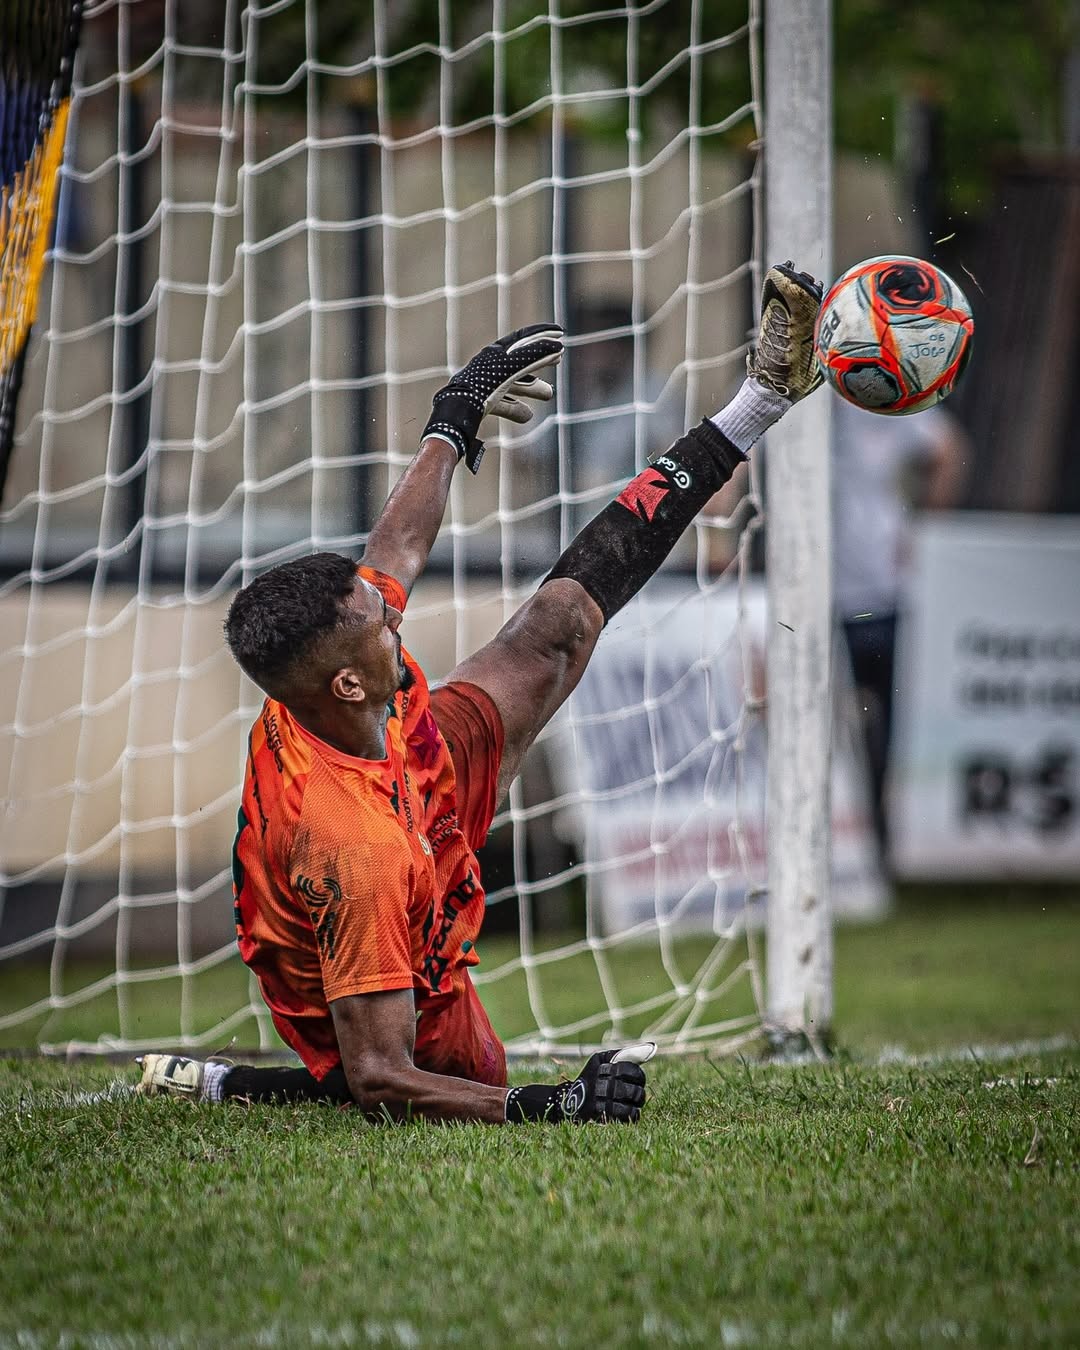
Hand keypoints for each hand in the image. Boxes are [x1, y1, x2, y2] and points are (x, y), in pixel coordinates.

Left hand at [421, 324, 563, 473]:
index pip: (523, 338)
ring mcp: (485, 385)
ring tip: (548, 394)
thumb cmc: (483, 386)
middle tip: (559, 361)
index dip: (542, 334)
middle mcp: (489, 366)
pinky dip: (516, 408)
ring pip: (513, 384)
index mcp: (495, 353)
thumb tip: (557, 347)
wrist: (457, 413)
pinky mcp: (481, 404)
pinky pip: (502, 404)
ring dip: (532, 388)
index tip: (560, 334)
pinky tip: (528, 415)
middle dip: (541, 361)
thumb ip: (534, 356)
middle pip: (520, 361)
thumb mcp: (512, 369)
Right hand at [505, 1041, 653, 1123]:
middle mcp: (601, 1083)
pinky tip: (632, 1112)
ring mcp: (600, 1101)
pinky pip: (625, 1116)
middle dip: (639, 1091)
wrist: (569, 1100)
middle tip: (638, 1092)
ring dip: (637, 1102)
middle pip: (631, 1089)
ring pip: (630, 1103)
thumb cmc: (592, 1077)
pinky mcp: (600, 1115)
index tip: (638, 1079)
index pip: (629, 1069)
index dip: (638, 1075)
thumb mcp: (601, 1061)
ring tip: (636, 1102)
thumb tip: (650, 1048)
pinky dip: (633, 1114)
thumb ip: (623, 1054)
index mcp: (602, 1067)